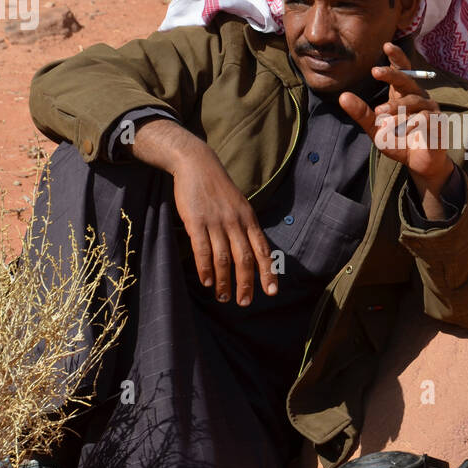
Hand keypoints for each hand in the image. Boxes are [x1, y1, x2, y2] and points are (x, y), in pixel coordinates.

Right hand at [132, 118, 277, 304]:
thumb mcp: (240, 205)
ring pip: (224, 258)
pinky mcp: (196, 221)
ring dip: (225, 281)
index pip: (262, 250)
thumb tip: (253, 254)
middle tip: (244, 303)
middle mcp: (236, 222)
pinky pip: (202, 249)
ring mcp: (216, 222)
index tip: (271, 292)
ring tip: (224, 297)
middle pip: (245, 259)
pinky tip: (207, 282)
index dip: (268, 272)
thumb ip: (245, 228)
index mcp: (249, 219)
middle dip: (246, 284)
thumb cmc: (218, 188)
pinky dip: (205, 268)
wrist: (197, 164)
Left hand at [339, 42, 454, 199]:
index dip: (397, 57)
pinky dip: (411, 123)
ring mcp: (430, 109)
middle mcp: (419, 97)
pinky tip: (404, 130)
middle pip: (407, 79)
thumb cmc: (398, 141)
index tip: (386, 45)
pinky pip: (425, 118)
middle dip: (391, 74)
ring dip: (396, 107)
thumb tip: (342, 96)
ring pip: (413, 100)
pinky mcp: (438, 122)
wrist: (419, 163)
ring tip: (381, 117)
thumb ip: (361, 113)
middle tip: (375, 71)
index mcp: (404, 94)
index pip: (402, 70)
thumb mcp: (375, 129)